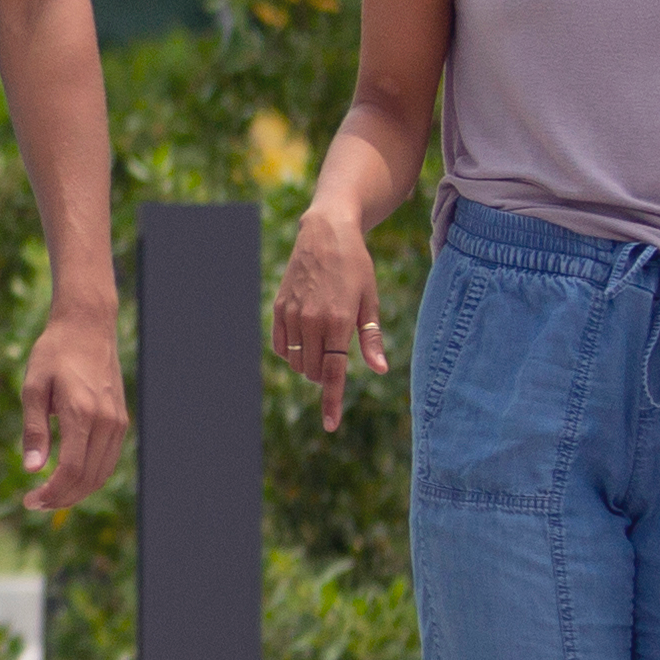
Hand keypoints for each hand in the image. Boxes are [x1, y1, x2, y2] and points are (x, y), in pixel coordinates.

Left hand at [11, 300, 129, 513]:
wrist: (88, 327)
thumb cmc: (54, 353)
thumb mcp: (33, 387)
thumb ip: (34, 430)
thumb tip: (32, 469)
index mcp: (81, 413)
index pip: (70, 469)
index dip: (50, 493)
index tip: (29, 501)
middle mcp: (105, 421)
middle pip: (88, 478)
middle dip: (61, 498)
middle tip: (35, 503)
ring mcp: (117, 422)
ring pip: (101, 473)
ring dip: (76, 492)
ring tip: (50, 496)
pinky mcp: (120, 420)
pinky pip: (108, 460)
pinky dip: (90, 476)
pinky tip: (68, 479)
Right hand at [269, 206, 387, 431]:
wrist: (326, 234)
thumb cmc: (356, 267)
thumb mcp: (370, 301)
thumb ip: (371, 339)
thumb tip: (379, 370)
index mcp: (339, 322)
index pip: (333, 373)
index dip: (332, 402)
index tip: (330, 426)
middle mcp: (312, 321)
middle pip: (313, 371)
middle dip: (325, 375)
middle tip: (338, 355)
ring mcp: (292, 314)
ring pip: (296, 361)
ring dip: (309, 364)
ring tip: (324, 341)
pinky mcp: (279, 308)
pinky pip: (282, 346)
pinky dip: (293, 351)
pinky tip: (305, 338)